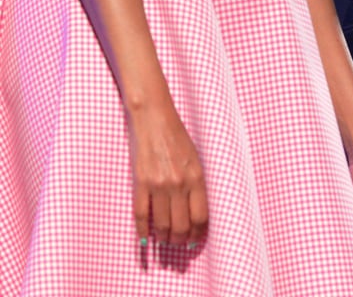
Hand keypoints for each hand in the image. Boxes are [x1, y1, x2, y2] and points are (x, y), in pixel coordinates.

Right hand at [128, 104, 208, 249]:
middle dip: (180, 239)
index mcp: (196, 177)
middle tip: (178, 243)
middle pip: (181, 225)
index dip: (197, 233)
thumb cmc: (177, 136)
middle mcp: (178, 183)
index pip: (200, 216)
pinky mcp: (141, 182)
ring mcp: (158, 184)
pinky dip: (142, 231)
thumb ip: (196, 184)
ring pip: (162, 224)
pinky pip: (141, 214)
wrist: (155, 119)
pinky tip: (144, 240)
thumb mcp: (195, 158)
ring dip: (163, 238)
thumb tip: (195, 212)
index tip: (195, 239)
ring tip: (165, 241)